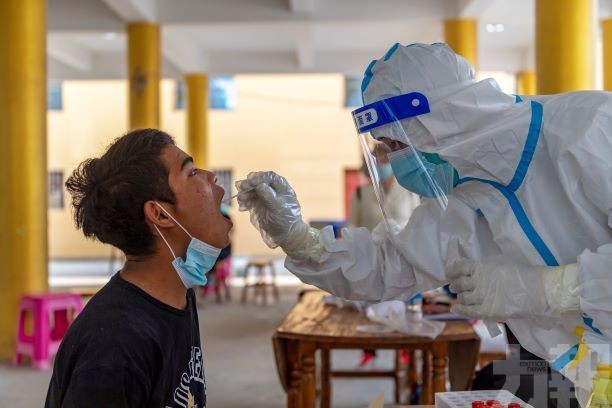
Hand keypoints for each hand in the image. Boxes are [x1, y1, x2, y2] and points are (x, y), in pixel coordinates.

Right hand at [236, 171, 306, 248]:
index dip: (259, 177)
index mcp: (281, 187)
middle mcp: (271, 189)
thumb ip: (269, 196)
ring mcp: (263, 196)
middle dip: (249, 184)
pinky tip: (242, 207)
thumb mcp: (279, 208)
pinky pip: (248, 199)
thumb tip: (260, 185)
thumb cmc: (286, 220)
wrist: (284, 235)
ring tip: (241, 199)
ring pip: (251, 190)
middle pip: (258, 181)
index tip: (251, 182)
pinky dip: (244, 201)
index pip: (269, 177)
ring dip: (244, 193)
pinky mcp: (257, 204)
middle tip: (241, 187)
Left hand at [448, 260, 577, 319]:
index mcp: (481, 267)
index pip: (459, 267)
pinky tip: (455, 308)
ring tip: (461, 298)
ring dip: (460, 297)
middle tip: (456, 287)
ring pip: (462, 298)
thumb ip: (484, 267)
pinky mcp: (487, 310)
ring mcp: (481, 296)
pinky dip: (459, 309)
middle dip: (455, 286)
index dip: (452, 271)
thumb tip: (470, 270)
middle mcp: (477, 281)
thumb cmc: (521, 274)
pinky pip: (467, 311)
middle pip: (458, 284)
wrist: (537, 290)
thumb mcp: (500, 263)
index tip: (450, 274)